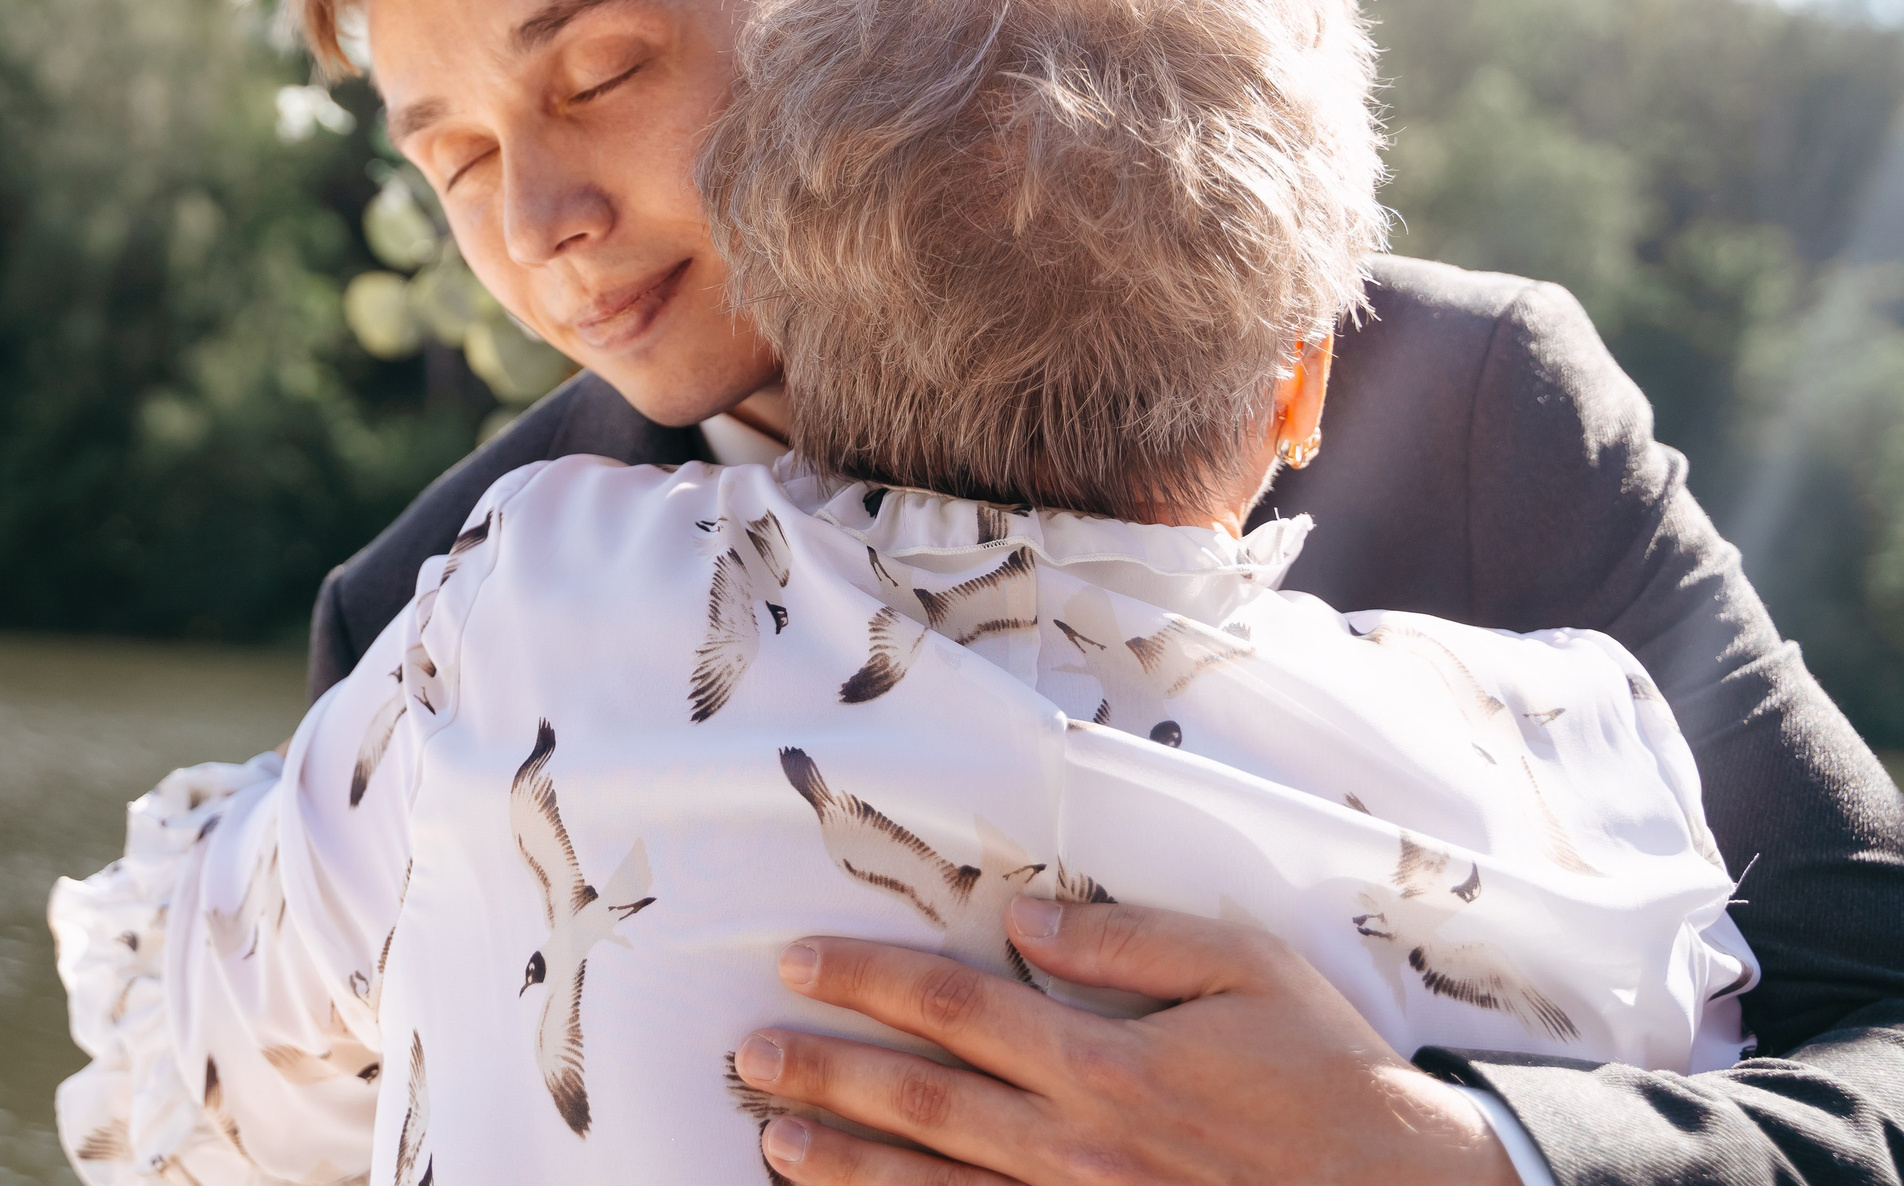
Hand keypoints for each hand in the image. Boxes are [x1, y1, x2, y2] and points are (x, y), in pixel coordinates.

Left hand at [732, 898, 1521, 1185]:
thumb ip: (1129, 941)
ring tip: (771, 1140)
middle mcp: (1076, 1144)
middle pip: (919, 1101)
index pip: (953, 1007)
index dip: (866, 979)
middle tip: (749, 1053)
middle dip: (824, 1072)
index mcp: (1105, 1060)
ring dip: (845, 1165)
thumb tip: (1027, 916)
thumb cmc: (1329, 1080)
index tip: (799, 962)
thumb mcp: (1246, 972)